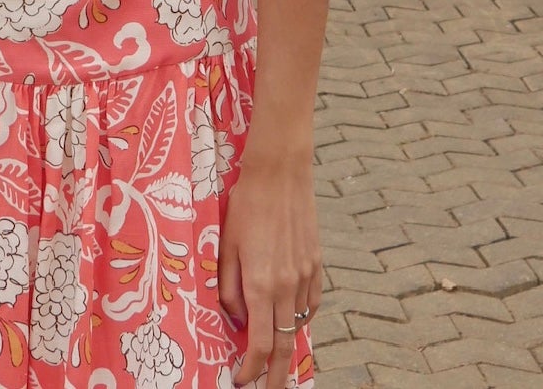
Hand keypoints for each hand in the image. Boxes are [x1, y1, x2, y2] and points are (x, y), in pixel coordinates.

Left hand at [217, 155, 321, 387]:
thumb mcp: (226, 246)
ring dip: (289, 345)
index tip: (242, 380)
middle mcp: (286, 285)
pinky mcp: (317, 264)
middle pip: (285, 345)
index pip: (260, 344)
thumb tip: (238, 319)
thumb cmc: (246, 205)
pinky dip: (302, 317)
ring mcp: (305, 275)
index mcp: (260, 284)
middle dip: (277, 375)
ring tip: (278, 362)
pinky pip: (311, 303)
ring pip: (299, 324)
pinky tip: (293, 319)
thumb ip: (229, 288)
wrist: (280, 173)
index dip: (252, 369)